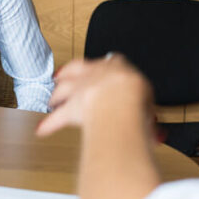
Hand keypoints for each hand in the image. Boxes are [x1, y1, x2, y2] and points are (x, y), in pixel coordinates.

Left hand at [36, 54, 156, 137]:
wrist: (121, 103)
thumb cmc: (137, 100)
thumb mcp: (148, 103)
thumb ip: (147, 117)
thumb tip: (156, 137)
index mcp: (119, 67)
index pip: (114, 61)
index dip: (107, 66)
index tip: (104, 68)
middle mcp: (96, 74)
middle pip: (78, 68)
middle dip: (69, 72)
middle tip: (62, 75)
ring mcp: (80, 88)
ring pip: (63, 88)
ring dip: (56, 94)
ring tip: (51, 100)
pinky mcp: (71, 107)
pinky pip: (57, 118)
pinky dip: (49, 124)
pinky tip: (42, 129)